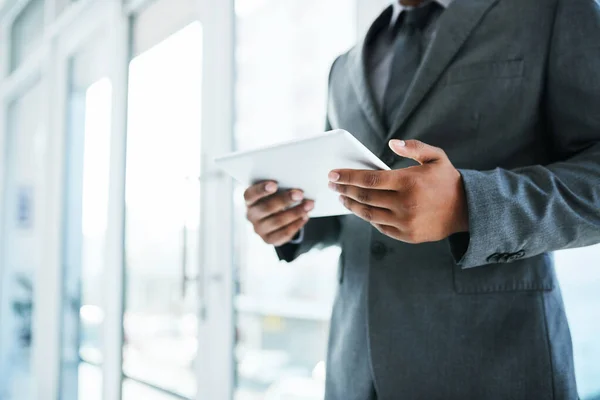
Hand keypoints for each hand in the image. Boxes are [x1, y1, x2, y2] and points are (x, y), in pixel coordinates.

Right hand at [244, 181, 313, 245]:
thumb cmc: (274, 199)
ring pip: (277, 221)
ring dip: (295, 212)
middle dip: (285, 200)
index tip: (274, 184)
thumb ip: (280, 188)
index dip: (261, 190)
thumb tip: (296, 188)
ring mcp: (259, 229)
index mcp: (249, 201)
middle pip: (266, 208)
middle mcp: (251, 216)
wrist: (273, 217)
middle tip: (300, 194)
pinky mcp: (268, 240)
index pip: (250, 195)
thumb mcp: (273, 192)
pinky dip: (296, 224)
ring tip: (309, 205)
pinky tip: (305, 216)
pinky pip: (284, 234)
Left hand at [328, 139, 468, 243]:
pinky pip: (379, 226)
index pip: (369, 179)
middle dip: (344, 190)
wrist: (467, 210)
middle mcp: (405, 204)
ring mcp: (405, 222)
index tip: (333, 174)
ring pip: (368, 214)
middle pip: (365, 197)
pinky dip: (367, 217)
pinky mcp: (407, 235)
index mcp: (409, 182)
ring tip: (342, 197)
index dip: (348, 177)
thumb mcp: (436, 157)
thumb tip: (391, 143)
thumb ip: (414, 147)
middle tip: (332, 184)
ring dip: (351, 205)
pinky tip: (360, 209)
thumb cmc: (446, 180)